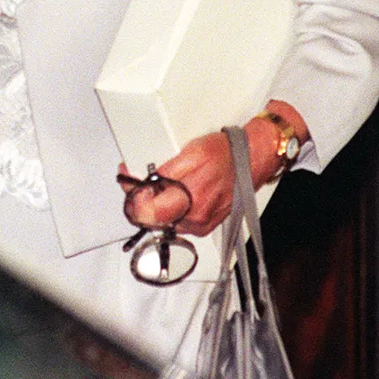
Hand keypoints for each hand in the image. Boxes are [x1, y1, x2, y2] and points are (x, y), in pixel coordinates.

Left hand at [117, 101, 309, 237]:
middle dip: (140, 199)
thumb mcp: (190, 153)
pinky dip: (170, 207)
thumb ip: (165, 173)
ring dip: (155, 203)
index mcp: (189, 200)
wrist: (252, 159)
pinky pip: (178, 220)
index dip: (131, 197)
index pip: (146, 213)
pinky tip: (172, 191)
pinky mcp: (204, 225)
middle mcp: (194, 219)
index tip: (127, 181)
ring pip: (164, 220)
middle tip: (136, 180)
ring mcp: (200, 225)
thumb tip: (144, 185)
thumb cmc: (225, 153)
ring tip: (155, 183)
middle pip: (152, 219)